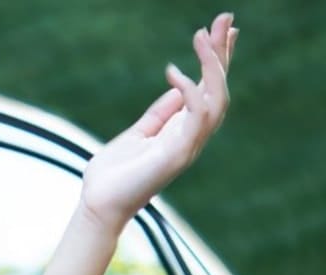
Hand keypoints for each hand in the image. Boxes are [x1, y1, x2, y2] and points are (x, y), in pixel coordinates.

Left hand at [80, 13, 237, 230]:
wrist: (99, 204)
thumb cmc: (114, 174)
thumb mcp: (139, 132)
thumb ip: (161, 112)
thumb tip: (180, 86)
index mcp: (184, 131)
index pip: (210, 90)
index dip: (219, 60)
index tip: (224, 29)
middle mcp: (192, 138)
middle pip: (220, 90)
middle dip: (223, 54)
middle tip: (226, 19)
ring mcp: (188, 147)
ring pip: (218, 100)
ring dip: (213, 65)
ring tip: (201, 35)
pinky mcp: (177, 155)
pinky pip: (196, 117)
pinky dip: (189, 91)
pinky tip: (173, 70)